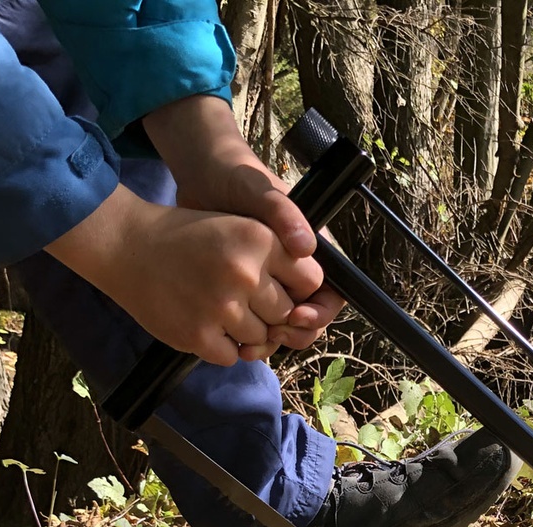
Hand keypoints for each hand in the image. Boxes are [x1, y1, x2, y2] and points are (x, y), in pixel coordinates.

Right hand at [45, 184, 327, 365]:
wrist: (125, 245)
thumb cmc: (187, 238)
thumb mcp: (238, 229)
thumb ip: (277, 260)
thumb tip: (309, 309)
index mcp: (259, 239)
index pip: (310, 281)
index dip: (297, 289)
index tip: (280, 288)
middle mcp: (245, 272)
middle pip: (286, 315)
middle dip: (269, 313)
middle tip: (239, 299)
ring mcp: (222, 307)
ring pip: (262, 339)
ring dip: (244, 332)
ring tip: (218, 309)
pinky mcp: (199, 335)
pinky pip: (233, 356)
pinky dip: (221, 347)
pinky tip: (203, 323)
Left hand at [142, 96, 344, 347]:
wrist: (201, 177)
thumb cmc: (238, 177)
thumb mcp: (261, 192)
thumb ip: (285, 216)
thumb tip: (307, 248)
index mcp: (310, 252)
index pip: (331, 293)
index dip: (320, 312)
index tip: (296, 316)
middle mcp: (295, 271)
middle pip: (311, 316)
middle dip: (298, 332)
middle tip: (274, 334)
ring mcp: (272, 282)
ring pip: (286, 325)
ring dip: (275, 339)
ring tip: (253, 344)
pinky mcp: (248, 290)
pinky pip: (259, 322)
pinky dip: (252, 336)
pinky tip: (238, 342)